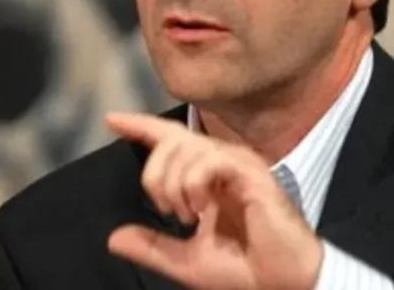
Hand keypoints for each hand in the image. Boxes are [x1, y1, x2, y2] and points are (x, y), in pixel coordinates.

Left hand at [104, 112, 323, 289]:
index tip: (111, 120)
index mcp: (208, 176)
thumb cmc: (246, 270)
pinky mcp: (252, 173)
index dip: (141, 126)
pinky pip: (210, 160)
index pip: (170, 139)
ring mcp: (239, 165)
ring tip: (186, 215)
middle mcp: (223, 162)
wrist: (282, 283)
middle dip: (155, 173)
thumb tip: (113, 238)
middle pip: (171, 140)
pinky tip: (201, 209)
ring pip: (187, 147)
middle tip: (166, 210)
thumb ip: (152, 247)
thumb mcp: (187, 261)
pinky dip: (193, 184)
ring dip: (173, 183)